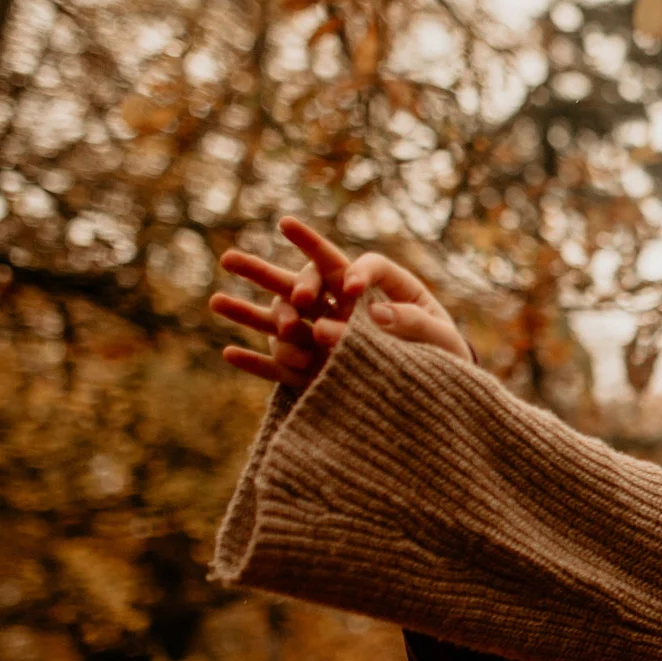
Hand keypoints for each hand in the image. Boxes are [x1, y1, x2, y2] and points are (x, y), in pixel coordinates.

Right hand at [211, 217, 471, 388]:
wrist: (443, 395)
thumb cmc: (446, 354)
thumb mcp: (439, 336)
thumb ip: (409, 320)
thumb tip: (372, 314)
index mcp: (376, 287)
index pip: (350, 265)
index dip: (348, 271)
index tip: (352, 289)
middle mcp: (341, 307)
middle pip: (300, 283)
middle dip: (281, 279)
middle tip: (298, 296)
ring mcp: (324, 338)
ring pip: (280, 319)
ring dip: (248, 311)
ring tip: (216, 300)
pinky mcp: (316, 372)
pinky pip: (279, 367)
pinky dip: (256, 363)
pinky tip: (229, 353)